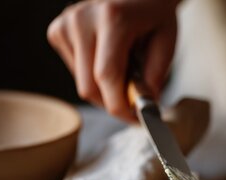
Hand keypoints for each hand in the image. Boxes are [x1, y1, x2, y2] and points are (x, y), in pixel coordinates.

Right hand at [47, 0, 179, 120]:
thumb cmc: (154, 14)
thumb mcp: (167, 41)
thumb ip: (155, 75)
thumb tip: (144, 106)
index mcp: (112, 19)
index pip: (107, 76)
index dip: (120, 106)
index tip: (136, 120)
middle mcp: (83, 19)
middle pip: (89, 86)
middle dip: (113, 104)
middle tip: (135, 105)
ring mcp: (66, 24)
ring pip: (81, 83)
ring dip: (105, 90)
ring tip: (126, 71)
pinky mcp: (58, 31)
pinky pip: (75, 72)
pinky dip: (93, 77)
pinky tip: (109, 59)